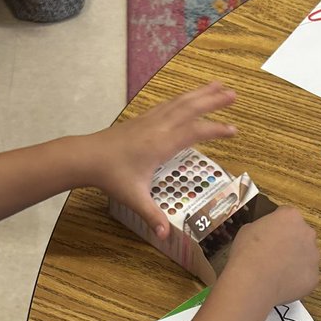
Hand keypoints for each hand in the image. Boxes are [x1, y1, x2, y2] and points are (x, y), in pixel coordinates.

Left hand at [80, 82, 237, 237]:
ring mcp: (150, 119)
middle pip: (190, 108)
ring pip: (180, 101)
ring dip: (200, 93)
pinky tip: (188, 96)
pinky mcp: (143, 118)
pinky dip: (183, 97)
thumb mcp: (134, 198)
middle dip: (213, 100)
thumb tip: (166, 235)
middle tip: (234, 93)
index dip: (215, 130)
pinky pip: (168, 103)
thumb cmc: (111, 176)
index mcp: (161, 144)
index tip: (234, 130)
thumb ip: (153, 215)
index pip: (194, 132)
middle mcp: (159, 127)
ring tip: (218, 85)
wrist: (87, 156)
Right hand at [221, 207, 319, 308]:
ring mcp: (314, 256)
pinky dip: (297, 280)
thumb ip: (263, 228)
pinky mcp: (314, 277)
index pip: (287, 215)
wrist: (252, 284)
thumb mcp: (247, 230)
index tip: (269, 235)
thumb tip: (265, 235)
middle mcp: (307, 233)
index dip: (277, 226)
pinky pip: (306, 276)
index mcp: (291, 216)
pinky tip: (282, 284)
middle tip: (274, 254)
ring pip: (307, 256)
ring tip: (278, 272)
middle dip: (291, 242)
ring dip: (296, 261)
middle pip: (301, 235)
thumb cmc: (246, 253)